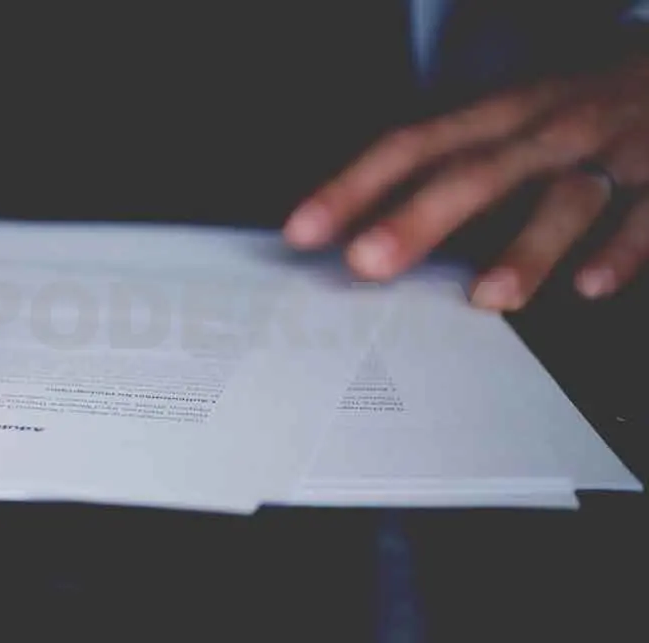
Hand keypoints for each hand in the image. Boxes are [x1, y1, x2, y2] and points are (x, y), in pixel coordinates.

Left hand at [283, 58, 648, 309]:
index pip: (412, 146)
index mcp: (498, 115)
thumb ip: (451, 168)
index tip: (303, 231)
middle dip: (418, 217)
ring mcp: (608, 154)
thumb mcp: (508, 122)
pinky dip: (622, 251)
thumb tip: (367, 229)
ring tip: (486, 298)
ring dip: (526, 247)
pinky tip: (590, 287)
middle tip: (366, 261)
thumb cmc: (572, 111)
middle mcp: (546, 130)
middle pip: (477, 173)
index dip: (354, 186)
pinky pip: (646, 216)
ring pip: (566, 198)